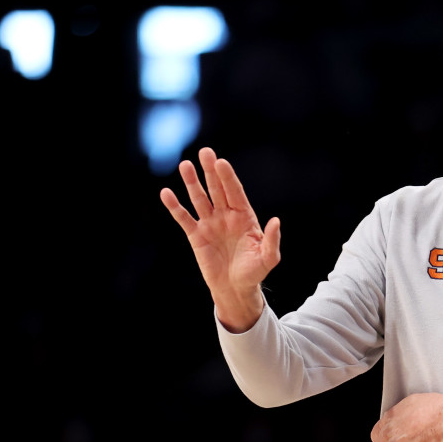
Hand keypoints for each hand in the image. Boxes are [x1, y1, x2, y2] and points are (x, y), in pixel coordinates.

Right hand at [160, 147, 280, 332]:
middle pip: (217, 189)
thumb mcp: (268, 258)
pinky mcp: (196, 235)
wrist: (235, 289)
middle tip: (205, 152)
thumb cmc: (254, 273)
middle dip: (210, 171)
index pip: (235, 192)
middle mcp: (226, 216)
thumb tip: (275, 221)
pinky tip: (166, 193)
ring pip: (200, 198)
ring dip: (192, 183)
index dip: (228, 178)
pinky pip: (184, 218)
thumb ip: (271, 240)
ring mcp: (210, 224)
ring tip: (185, 165)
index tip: (221, 163)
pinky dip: (175, 206)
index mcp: (244, 217)